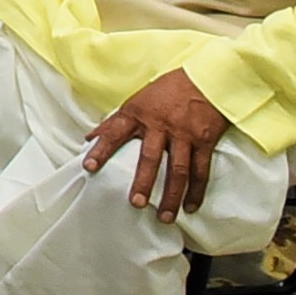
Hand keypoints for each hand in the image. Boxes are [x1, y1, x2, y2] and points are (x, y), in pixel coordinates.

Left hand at [87, 67, 230, 218]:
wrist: (207, 77)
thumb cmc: (168, 90)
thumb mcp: (137, 100)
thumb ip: (114, 122)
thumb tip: (88, 138)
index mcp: (139, 114)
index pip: (115, 132)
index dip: (101, 149)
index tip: (88, 167)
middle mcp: (161, 125)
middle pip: (150, 157)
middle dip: (143, 182)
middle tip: (136, 203)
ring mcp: (185, 134)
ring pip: (178, 170)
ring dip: (171, 195)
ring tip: (165, 217)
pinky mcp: (205, 140)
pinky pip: (201, 170)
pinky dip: (197, 190)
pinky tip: (190, 206)